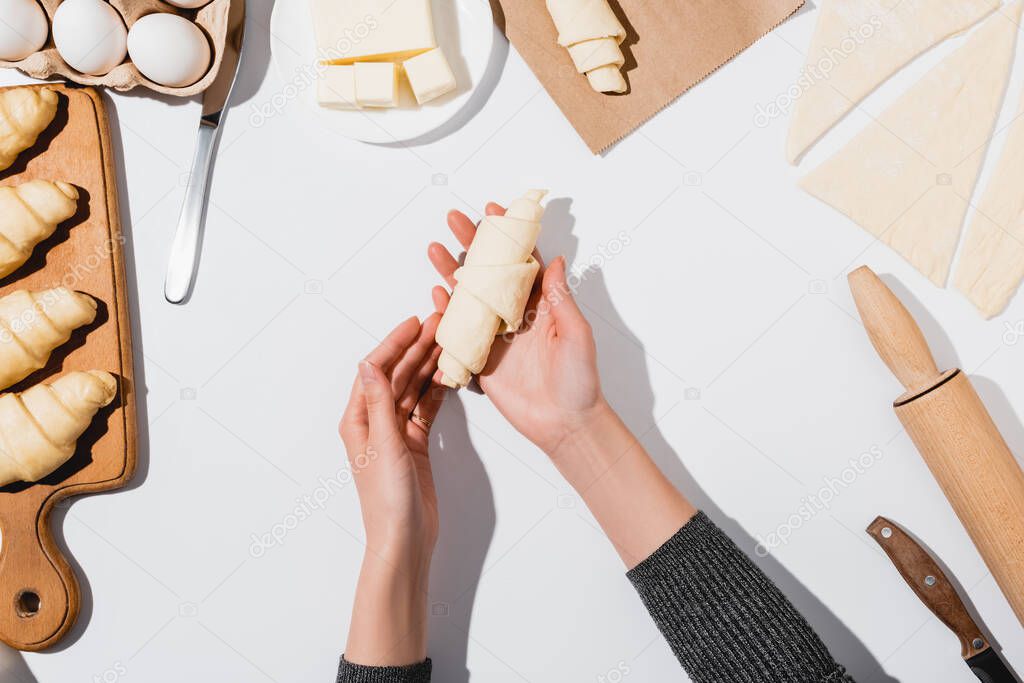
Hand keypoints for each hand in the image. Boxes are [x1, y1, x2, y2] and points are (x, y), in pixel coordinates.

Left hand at [339, 313, 444, 561]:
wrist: (404, 539)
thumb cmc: (387, 500)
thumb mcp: (383, 446)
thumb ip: (379, 404)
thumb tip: (369, 364)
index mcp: (358, 420)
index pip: (375, 370)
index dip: (394, 344)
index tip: (414, 323)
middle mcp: (374, 423)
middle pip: (396, 375)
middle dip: (416, 349)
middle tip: (439, 325)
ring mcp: (395, 433)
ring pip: (413, 389)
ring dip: (428, 365)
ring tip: (447, 342)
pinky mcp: (414, 444)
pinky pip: (426, 409)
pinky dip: (437, 391)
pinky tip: (449, 375)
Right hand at [428, 203, 606, 459]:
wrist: (564, 424)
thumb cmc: (579, 382)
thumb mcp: (577, 335)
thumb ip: (561, 298)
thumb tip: (554, 260)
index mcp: (543, 304)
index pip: (522, 261)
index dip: (508, 237)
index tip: (493, 212)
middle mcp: (517, 315)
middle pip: (490, 272)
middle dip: (473, 245)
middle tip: (455, 219)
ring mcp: (498, 335)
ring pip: (471, 296)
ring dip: (453, 272)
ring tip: (436, 249)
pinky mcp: (483, 358)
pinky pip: (460, 330)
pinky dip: (447, 311)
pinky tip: (436, 293)